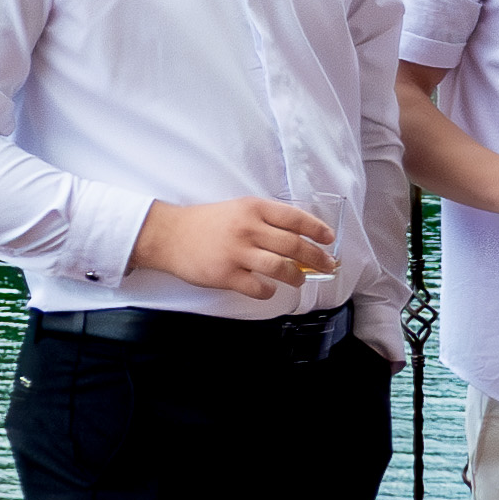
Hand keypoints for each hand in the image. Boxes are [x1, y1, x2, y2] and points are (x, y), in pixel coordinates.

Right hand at [131, 195, 340, 297]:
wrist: (169, 235)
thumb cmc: (206, 222)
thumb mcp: (238, 209)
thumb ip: (264, 219)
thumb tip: (297, 236)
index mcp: (253, 208)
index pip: (295, 217)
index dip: (317, 229)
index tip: (329, 239)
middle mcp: (248, 228)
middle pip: (293, 245)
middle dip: (316, 257)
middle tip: (328, 265)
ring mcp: (236, 252)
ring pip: (280, 267)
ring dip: (296, 276)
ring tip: (300, 280)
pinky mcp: (225, 274)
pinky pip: (257, 287)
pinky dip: (269, 291)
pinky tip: (269, 289)